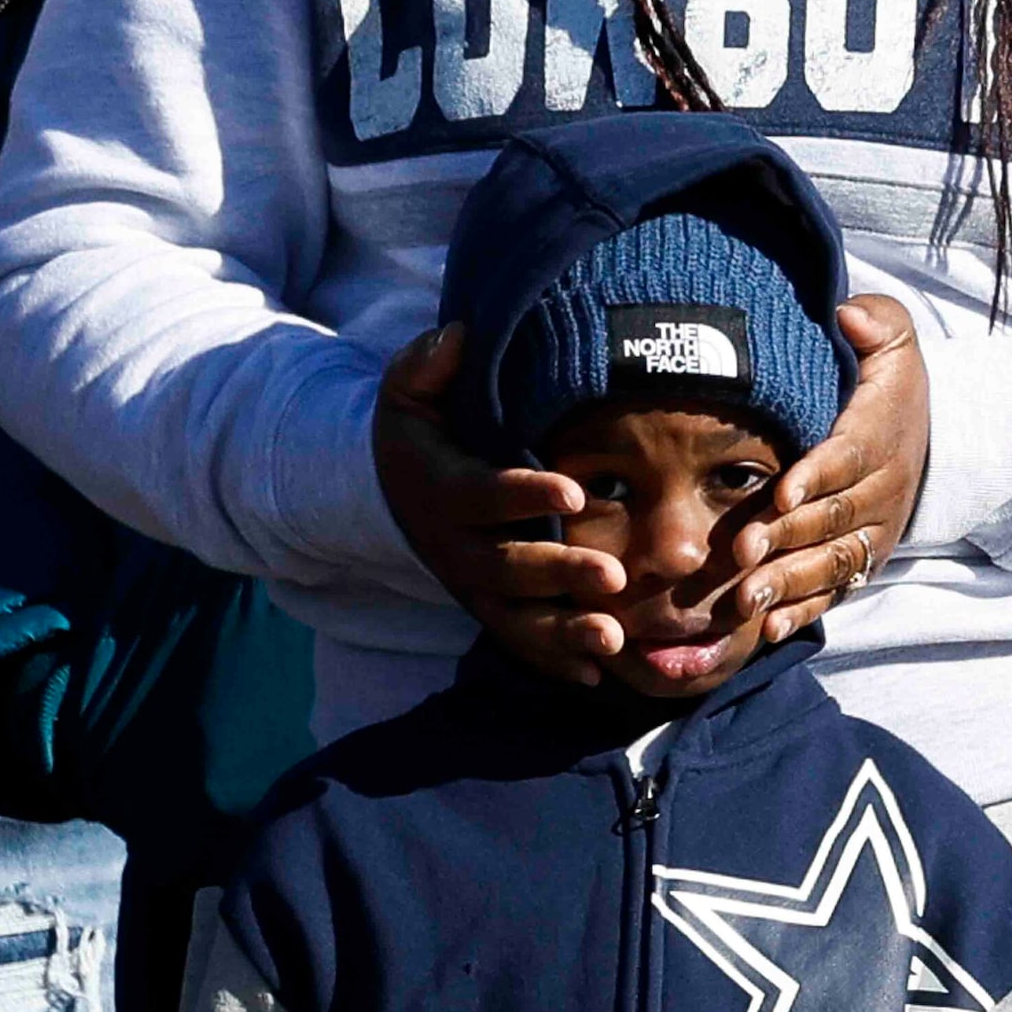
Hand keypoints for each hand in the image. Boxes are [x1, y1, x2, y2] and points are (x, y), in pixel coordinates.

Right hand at [373, 325, 627, 684]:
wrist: (396, 493)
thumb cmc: (422, 434)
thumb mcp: (408, 393)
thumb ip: (426, 365)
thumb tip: (457, 335)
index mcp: (444, 489)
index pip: (483, 493)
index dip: (524, 493)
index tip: (574, 488)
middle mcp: (457, 547)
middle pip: (508, 567)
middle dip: (561, 573)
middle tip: (615, 577)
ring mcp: (473, 586)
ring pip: (517, 618)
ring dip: (565, 631)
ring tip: (614, 639)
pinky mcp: (489, 610)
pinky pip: (521, 643)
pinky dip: (555, 661)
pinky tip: (598, 675)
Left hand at [731, 296, 929, 644]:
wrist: (928, 436)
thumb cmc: (889, 385)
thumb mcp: (895, 341)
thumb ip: (877, 322)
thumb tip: (850, 315)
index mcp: (878, 436)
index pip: (848, 458)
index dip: (817, 476)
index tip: (781, 492)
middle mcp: (881, 491)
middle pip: (834, 519)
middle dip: (788, 539)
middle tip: (742, 554)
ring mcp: (874, 532)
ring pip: (833, 562)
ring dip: (790, 583)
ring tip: (747, 600)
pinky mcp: (864, 560)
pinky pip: (836, 590)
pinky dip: (803, 610)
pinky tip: (768, 627)